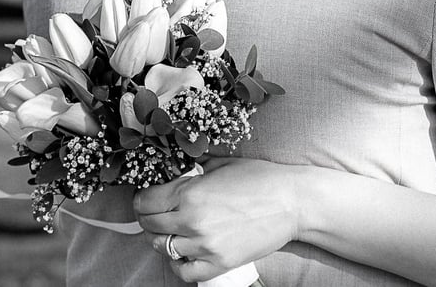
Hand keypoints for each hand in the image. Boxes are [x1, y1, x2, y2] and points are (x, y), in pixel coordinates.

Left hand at [133, 158, 299, 282]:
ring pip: (162, 248)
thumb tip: (176, 169)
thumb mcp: (223, 163)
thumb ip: (195, 168)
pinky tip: (183, 253)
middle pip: (150, 225)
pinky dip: (178, 264)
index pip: (146, 202)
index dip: (142, 199)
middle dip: (148, 218)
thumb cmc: (262, 179)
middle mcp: (192, 220)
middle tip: (156, 213)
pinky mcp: (219, 263)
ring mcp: (205, 245)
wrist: (293, 202)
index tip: (146, 198)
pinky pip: (184, 271)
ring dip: (162, 239)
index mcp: (191, 192)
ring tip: (171, 231)